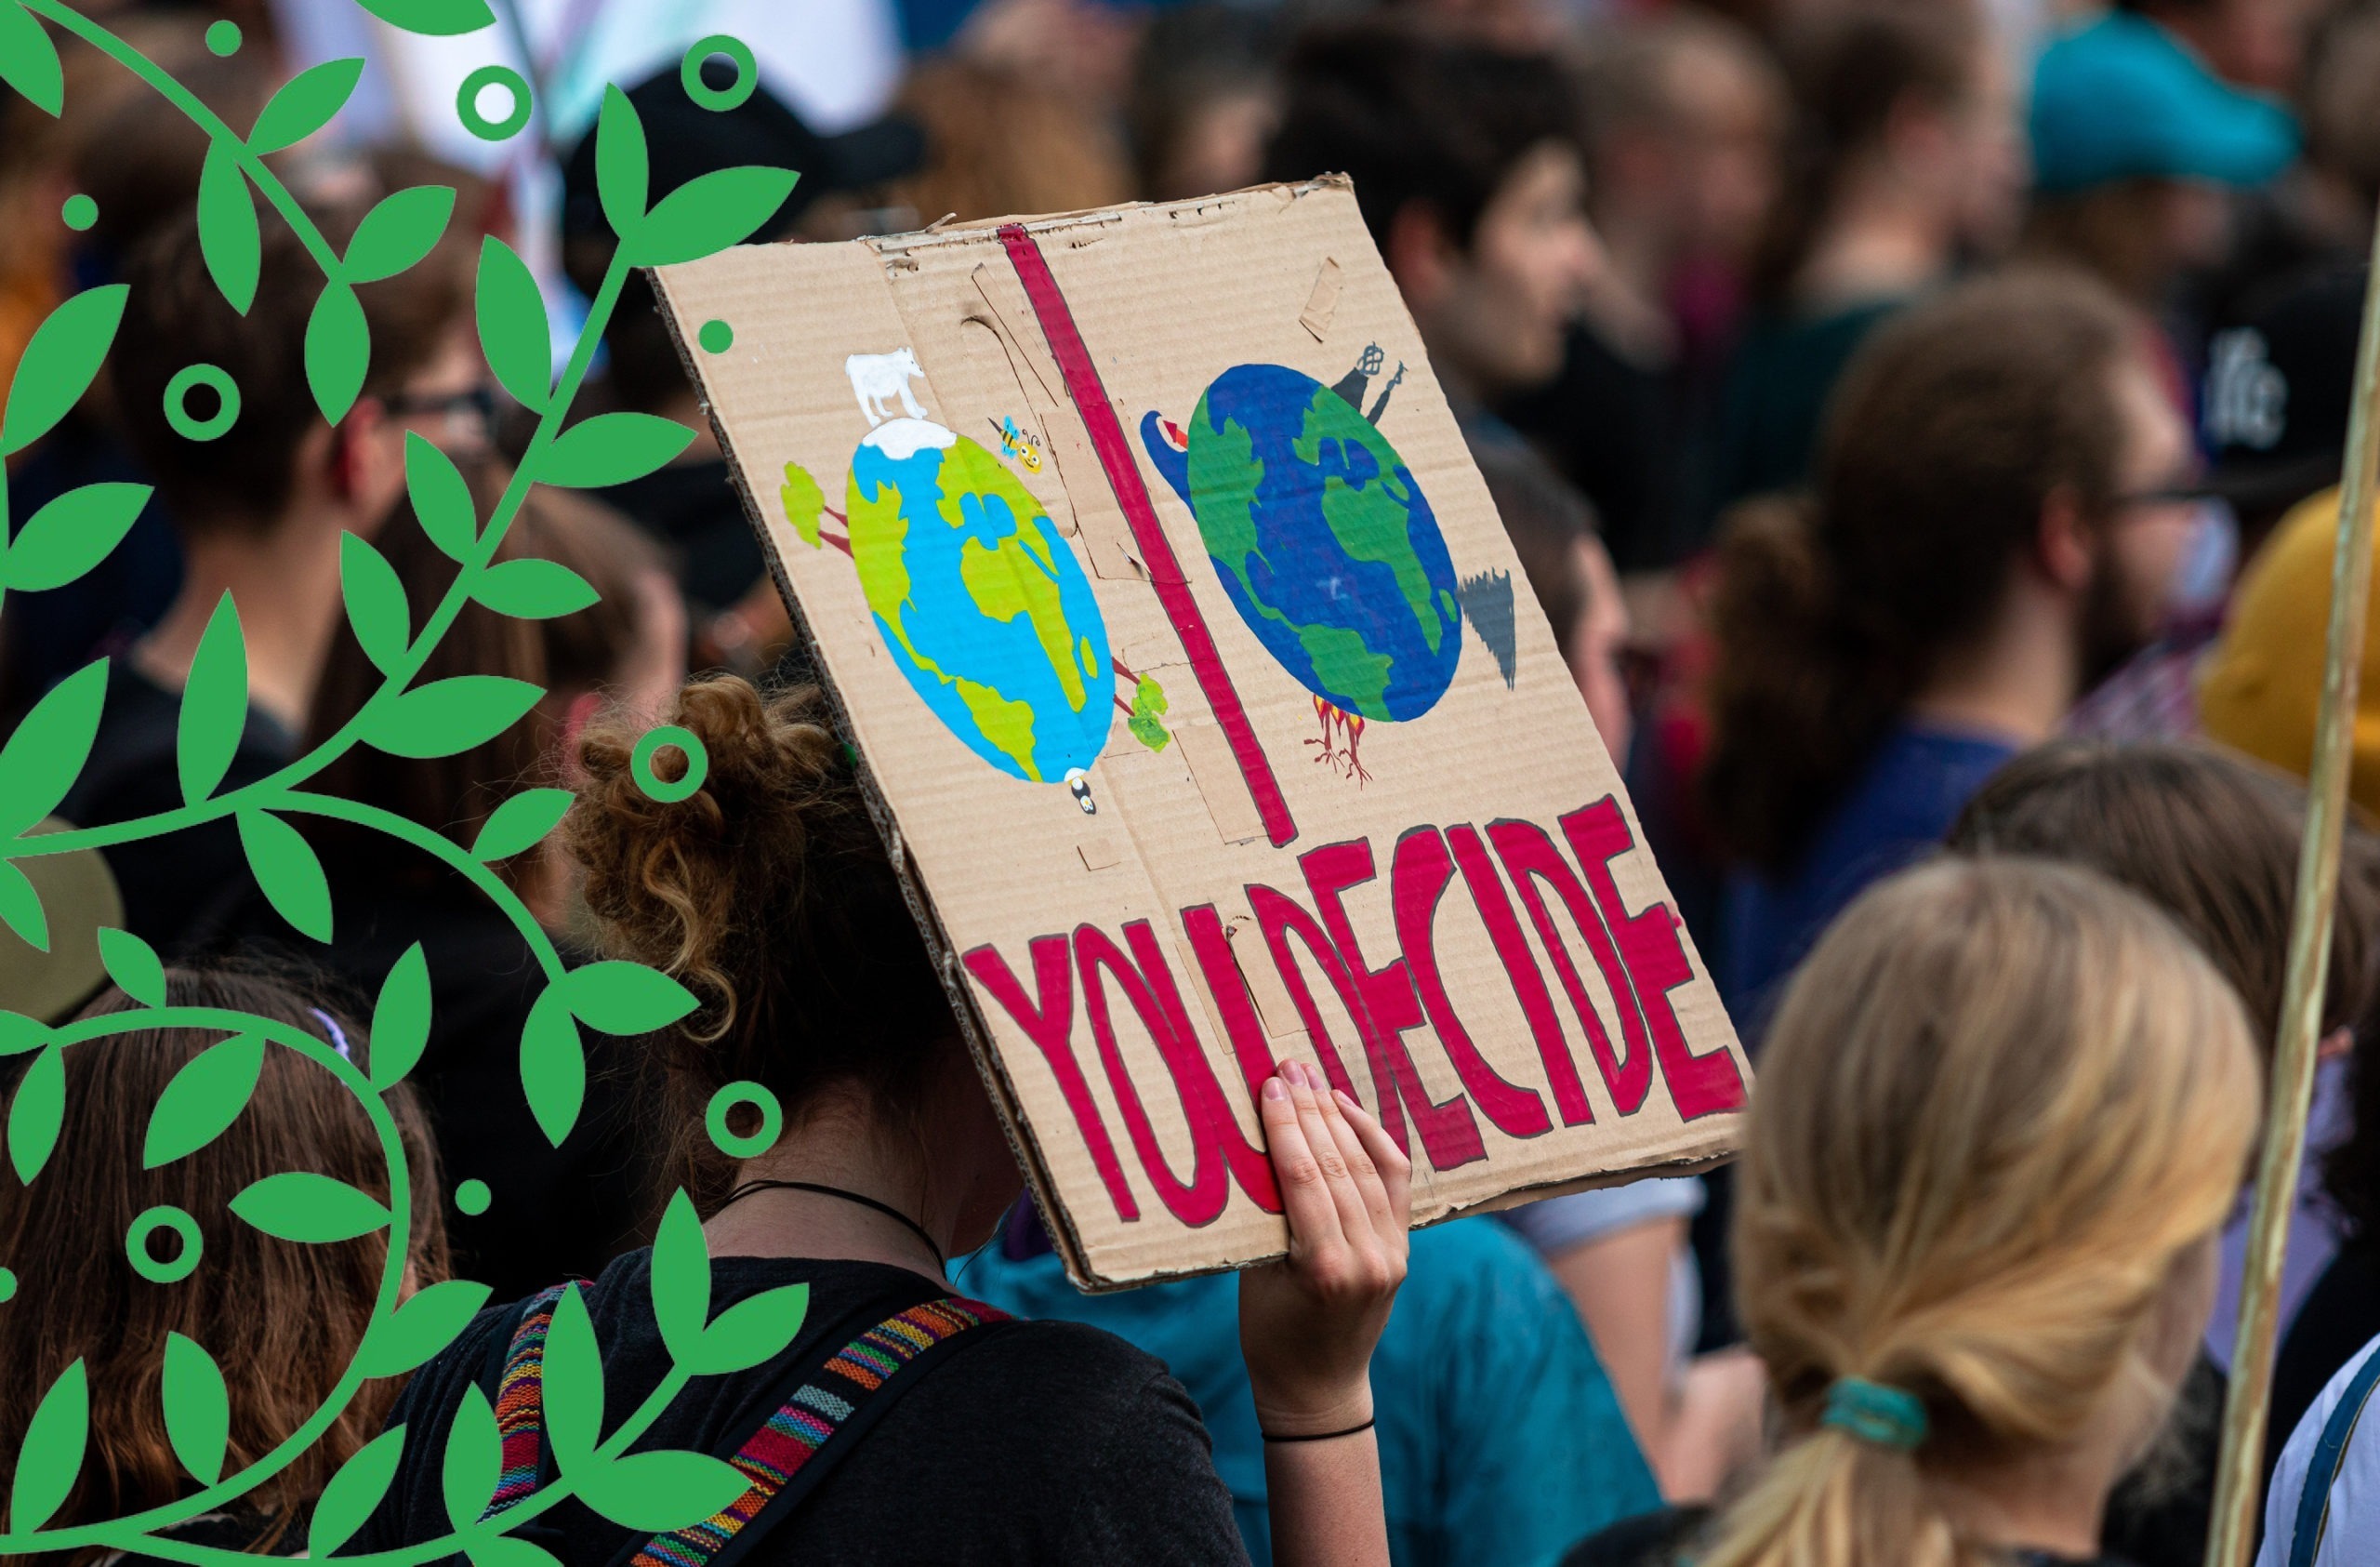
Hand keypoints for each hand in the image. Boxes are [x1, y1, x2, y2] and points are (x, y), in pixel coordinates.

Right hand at [1239, 1060, 1411, 1436]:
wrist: (1319, 1389)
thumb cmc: (1269, 1335)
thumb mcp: (1253, 1277)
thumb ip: (1266, 1217)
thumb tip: (1259, 1143)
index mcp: (1322, 1269)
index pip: (1304, 1178)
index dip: (1286, 1126)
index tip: (1270, 1084)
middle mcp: (1366, 1258)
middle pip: (1338, 1164)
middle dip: (1310, 1109)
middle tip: (1288, 1065)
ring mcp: (1392, 1254)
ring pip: (1367, 1167)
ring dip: (1338, 1117)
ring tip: (1312, 1079)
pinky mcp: (1403, 1250)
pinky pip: (1394, 1182)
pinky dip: (1373, 1141)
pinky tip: (1349, 1109)